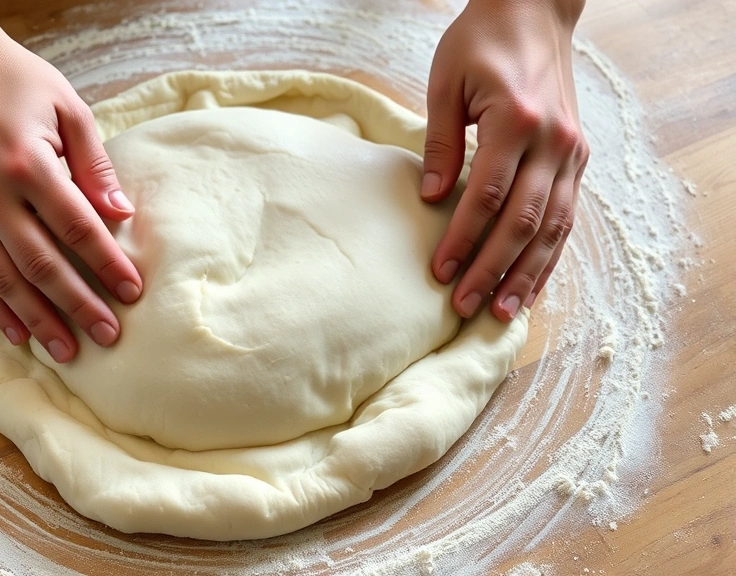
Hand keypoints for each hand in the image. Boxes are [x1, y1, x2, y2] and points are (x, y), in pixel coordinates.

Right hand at [0, 30, 142, 362]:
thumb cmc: (16, 81)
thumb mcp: (68, 109)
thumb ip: (95, 166)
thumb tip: (122, 215)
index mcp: (26, 163)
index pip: (78, 228)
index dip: (107, 264)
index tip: (132, 293)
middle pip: (42, 265)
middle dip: (79, 305)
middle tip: (108, 336)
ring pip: (5, 279)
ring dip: (39, 319)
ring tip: (67, 351)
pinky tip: (19, 332)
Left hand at [422, 0, 588, 321]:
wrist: (533, 9)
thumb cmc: (481, 42)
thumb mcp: (446, 82)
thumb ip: (440, 143)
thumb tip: (432, 199)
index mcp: (516, 121)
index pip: (486, 196)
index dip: (462, 239)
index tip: (439, 270)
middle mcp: (554, 141)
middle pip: (523, 221)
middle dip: (492, 269)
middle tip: (466, 305)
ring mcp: (572, 150)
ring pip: (553, 226)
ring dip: (527, 273)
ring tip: (503, 311)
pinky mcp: (578, 156)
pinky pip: (567, 214)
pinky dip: (550, 252)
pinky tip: (532, 281)